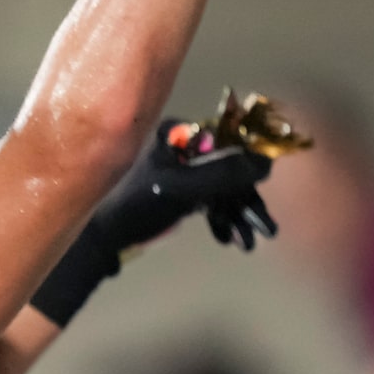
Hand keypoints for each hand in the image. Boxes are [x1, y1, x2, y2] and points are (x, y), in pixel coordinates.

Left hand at [96, 121, 276, 256]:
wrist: (107, 238)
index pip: (229, 139)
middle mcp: (185, 146)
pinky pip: (213, 201)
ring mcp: (186, 170)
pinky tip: (234, 240)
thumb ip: (221, 173)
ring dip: (239, 213)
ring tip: (253, 240)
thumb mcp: (179, 187)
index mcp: (179, 133)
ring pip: (224, 187)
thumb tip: (265, 163)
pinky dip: (224, 219)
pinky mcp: (185, 193)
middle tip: (266, 229)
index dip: (251, 162)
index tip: (265, 187)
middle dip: (247, 198)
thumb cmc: (137, 205)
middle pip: (230, 165)